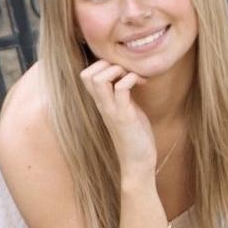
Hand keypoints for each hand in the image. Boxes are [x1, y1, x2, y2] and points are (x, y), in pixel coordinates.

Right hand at [79, 60, 155, 174]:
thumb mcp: (127, 111)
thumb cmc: (135, 138)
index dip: (102, 65)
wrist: (137, 163)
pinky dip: (131, 79)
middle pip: (87, 74)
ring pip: (99, 79)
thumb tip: (129, 78)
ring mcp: (112, 111)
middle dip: (107, 63)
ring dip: (118, 70)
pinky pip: (121, 88)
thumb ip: (123, 96)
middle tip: (127, 71)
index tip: (122, 71)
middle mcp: (102, 106)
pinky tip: (142, 84)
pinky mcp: (124, 117)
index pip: (86, 75)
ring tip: (133, 77)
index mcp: (101, 104)